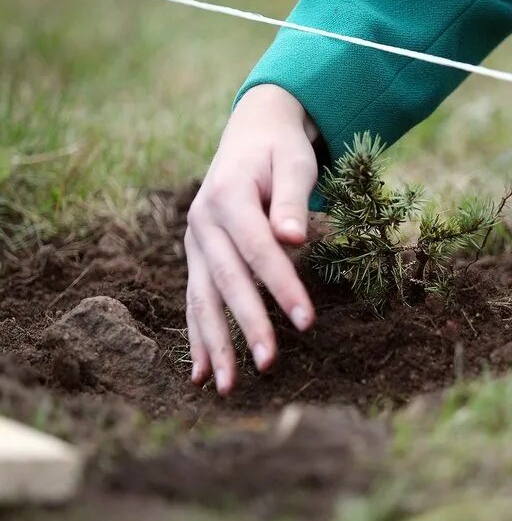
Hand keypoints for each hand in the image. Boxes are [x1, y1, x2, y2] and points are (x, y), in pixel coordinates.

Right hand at [185, 84, 318, 393]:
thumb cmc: (281, 150)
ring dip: (216, 344)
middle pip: (228, 280)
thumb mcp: (294, 163)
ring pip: (203, 298)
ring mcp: (195, 241)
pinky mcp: (198, 257)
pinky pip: (196, 301)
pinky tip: (203, 374)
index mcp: (228, 195)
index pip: (258, 249)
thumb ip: (292, 200)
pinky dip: (198, 338)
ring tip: (228, 386)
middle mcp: (203, 222)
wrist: (252, 133)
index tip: (307, 320)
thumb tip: (293, 238)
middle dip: (248, 324)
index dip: (282, 285)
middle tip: (269, 363)